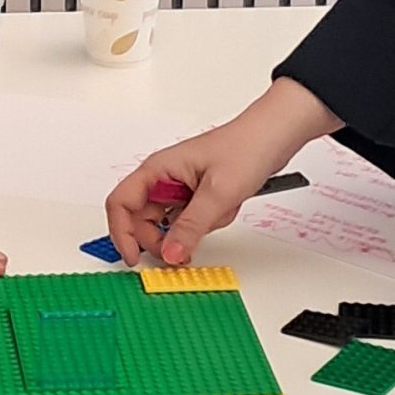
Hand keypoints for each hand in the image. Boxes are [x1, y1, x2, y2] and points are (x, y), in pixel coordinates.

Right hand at [107, 78, 336, 265]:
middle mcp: (163, 178)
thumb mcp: (217, 194)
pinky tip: (224, 209)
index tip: (134, 258)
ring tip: (216, 213)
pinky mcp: (194, 194)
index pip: (121, 203)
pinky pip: (189, 220)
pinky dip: (205, 224)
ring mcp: (178, 187)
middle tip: (181, 251)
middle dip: (161, 238)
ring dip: (191, 229)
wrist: (273, 136)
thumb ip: (190, 227)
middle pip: (141, 220)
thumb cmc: (245, 148)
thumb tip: (169, 253)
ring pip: (168, 223)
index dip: (122, 233)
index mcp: (158, 169)